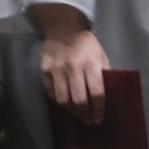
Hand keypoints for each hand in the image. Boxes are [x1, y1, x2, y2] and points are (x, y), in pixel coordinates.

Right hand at [34, 6, 108, 122]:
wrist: (64, 28)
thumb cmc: (86, 44)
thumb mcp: (101, 56)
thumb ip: (103, 74)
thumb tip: (104, 96)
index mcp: (92, 64)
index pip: (97, 93)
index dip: (99, 109)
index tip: (99, 119)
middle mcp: (74, 67)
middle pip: (79, 99)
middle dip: (85, 114)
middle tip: (88, 120)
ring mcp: (57, 69)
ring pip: (63, 99)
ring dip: (71, 110)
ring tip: (77, 114)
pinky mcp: (45, 69)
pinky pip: (51, 91)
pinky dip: (58, 99)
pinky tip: (65, 102)